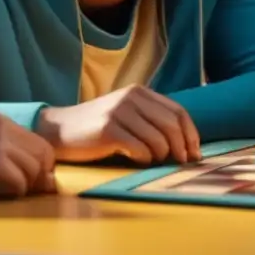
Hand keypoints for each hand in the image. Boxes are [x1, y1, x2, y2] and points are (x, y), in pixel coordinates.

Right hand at [0, 113, 55, 196]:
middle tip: (28, 191)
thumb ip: (2, 148)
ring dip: (26, 186)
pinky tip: (0, 195)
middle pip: (42, 154)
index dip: (40, 163)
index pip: (38, 141)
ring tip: (10, 193)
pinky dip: (15, 193)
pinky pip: (19, 183)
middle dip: (39, 175)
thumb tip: (36, 171)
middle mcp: (2, 127)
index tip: (32, 179)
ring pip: (33, 169)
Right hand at [35, 86, 200, 164]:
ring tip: (151, 159)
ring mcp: (119, 112)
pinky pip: (140, 150)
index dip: (191, 134)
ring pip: (158, 140)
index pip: (178, 112)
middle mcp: (131, 98)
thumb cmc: (97, 127)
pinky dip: (143, 159)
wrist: (59, 129)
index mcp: (140, 92)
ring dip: (160, 156)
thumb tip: (185, 144)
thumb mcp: (126, 113)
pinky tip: (134, 159)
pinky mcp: (108, 130)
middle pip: (172, 126)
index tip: (195, 152)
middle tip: (181, 162)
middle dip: (182, 148)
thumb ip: (151, 119)